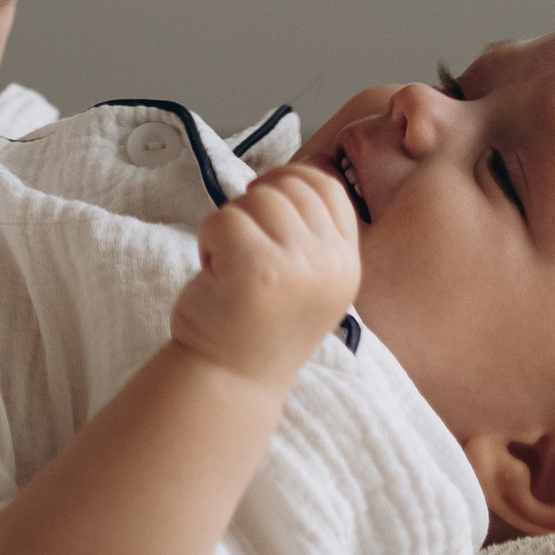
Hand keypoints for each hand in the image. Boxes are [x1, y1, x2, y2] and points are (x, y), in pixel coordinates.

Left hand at [169, 165, 361, 391]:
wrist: (230, 379)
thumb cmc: (258, 321)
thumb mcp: (308, 279)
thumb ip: (310, 232)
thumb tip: (285, 176)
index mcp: (346, 265)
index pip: (327, 188)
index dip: (291, 179)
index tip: (264, 196)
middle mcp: (330, 265)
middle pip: (290, 186)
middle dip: (255, 203)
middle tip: (243, 246)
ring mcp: (296, 267)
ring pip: (255, 199)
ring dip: (230, 224)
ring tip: (230, 266)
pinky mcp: (256, 270)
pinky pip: (224, 218)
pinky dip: (207, 240)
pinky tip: (214, 275)